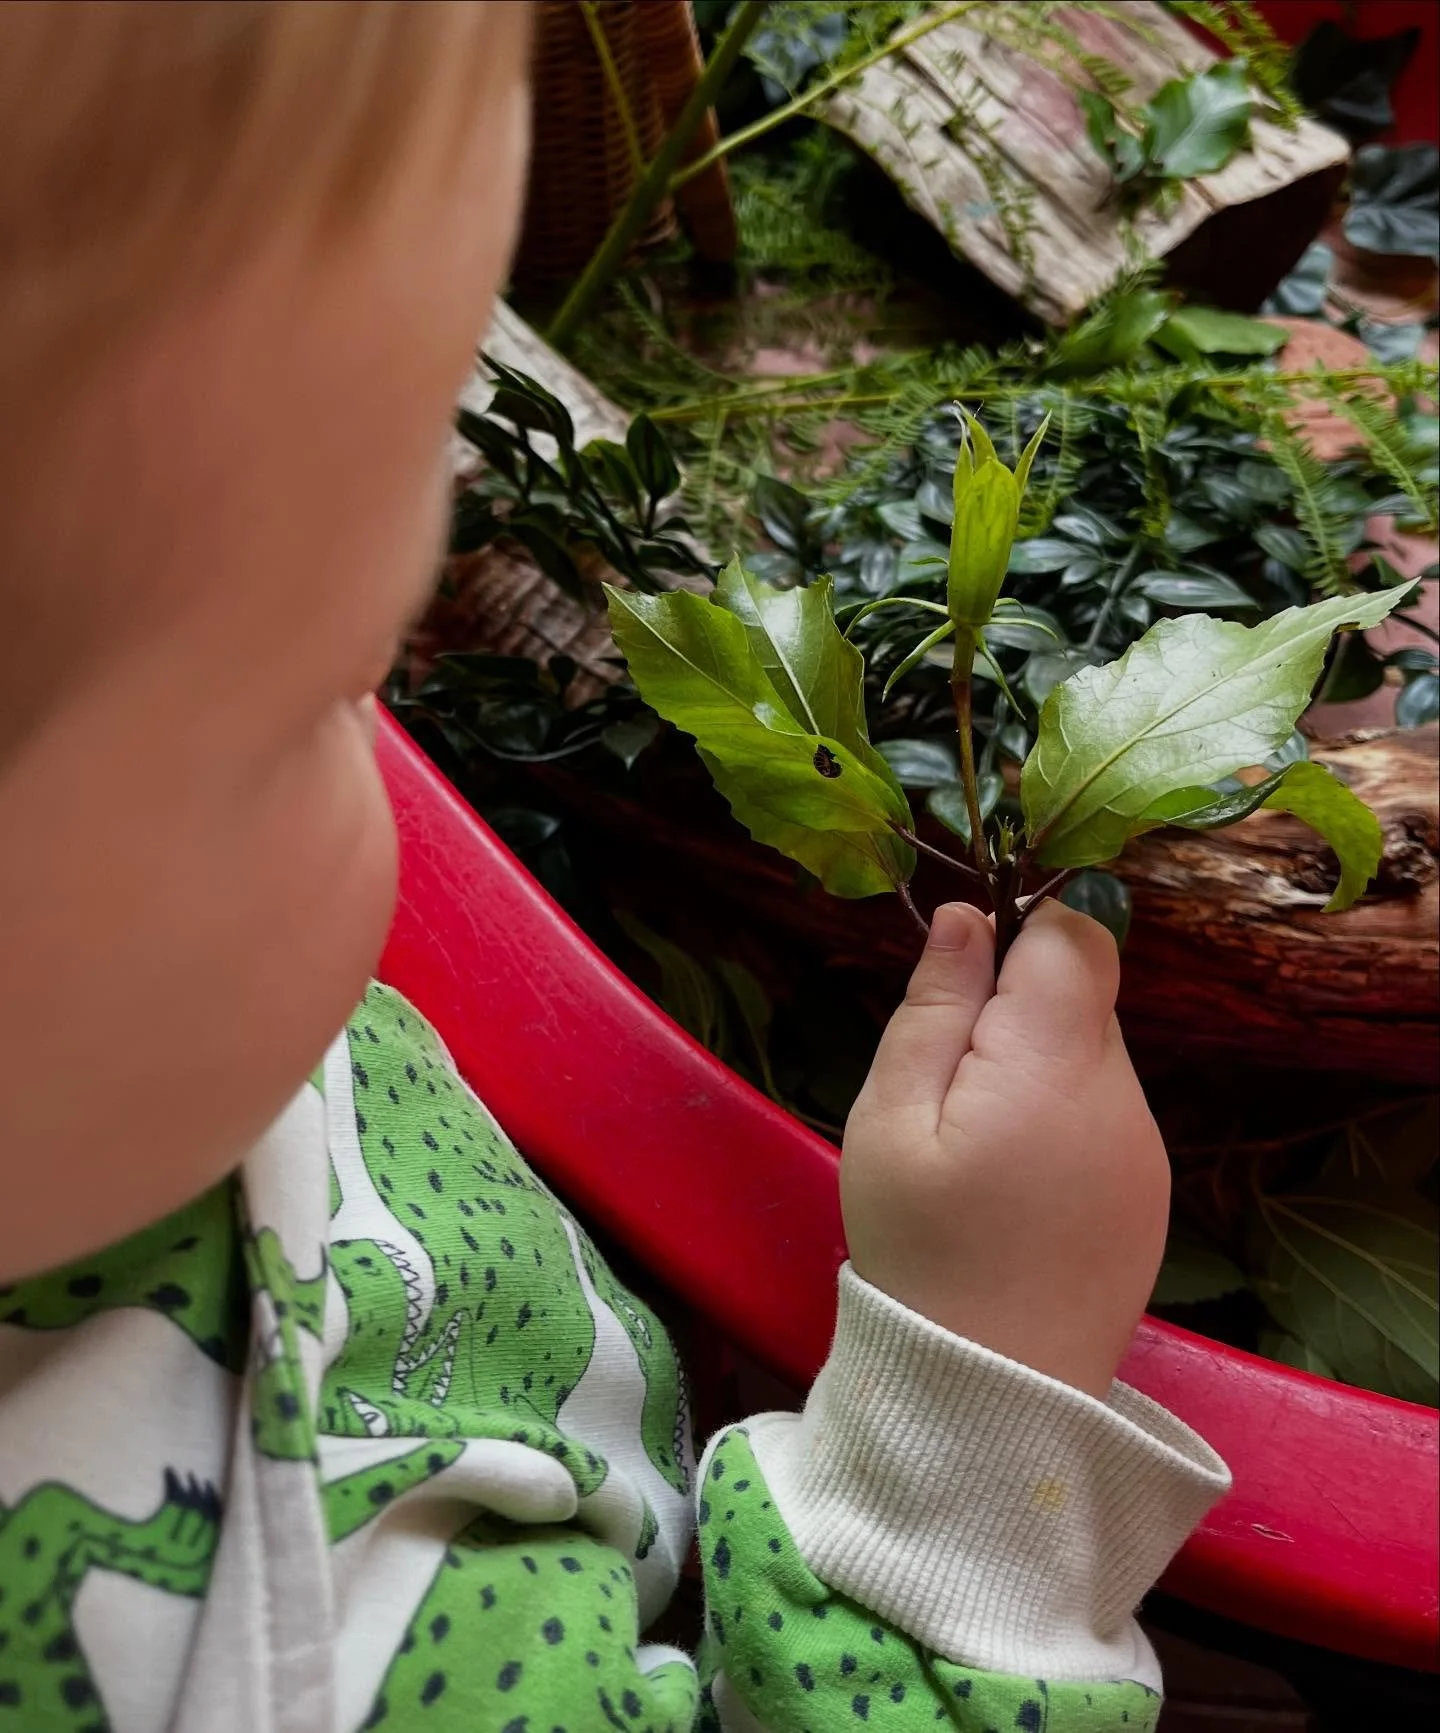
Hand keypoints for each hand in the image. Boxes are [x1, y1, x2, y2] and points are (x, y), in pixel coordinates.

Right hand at [842, 900, 1168, 1399]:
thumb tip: (968, 916)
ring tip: (978, 1144)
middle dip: (1020, 1008)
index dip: (1019, 937)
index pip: (1076, 936)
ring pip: (1095, 1050)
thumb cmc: (920, 1251)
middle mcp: (1122, 1095)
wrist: (991, 1398)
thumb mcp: (890, 1120)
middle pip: (1087, 991)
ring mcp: (1146, 1146)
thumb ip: (935, 1009)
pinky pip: (1107, 1110)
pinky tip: (1016, 1182)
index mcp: (1054, 1067)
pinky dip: (1062, 1115)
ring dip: (1039, 1063)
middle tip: (950, 1085)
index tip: (961, 992)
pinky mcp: (1151, 1189)